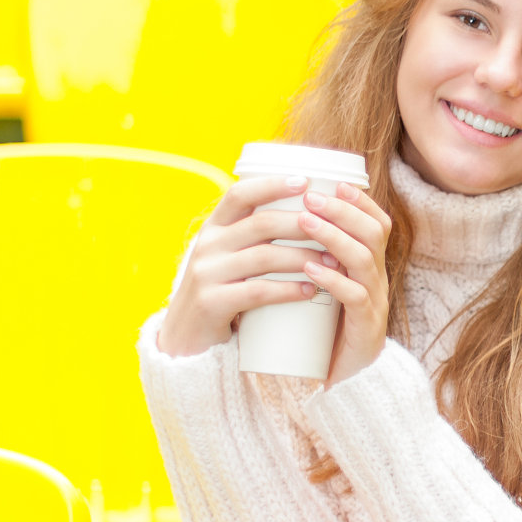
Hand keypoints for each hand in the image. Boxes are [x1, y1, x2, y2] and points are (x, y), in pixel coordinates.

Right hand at [159, 176, 324, 357]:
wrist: (184, 340)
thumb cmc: (220, 294)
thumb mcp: (229, 260)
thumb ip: (253, 240)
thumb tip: (304, 215)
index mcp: (213, 229)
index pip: (240, 194)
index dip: (271, 185)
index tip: (305, 181)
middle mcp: (207, 245)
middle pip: (262, 224)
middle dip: (304, 225)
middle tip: (337, 231)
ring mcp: (206, 273)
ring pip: (264, 256)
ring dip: (304, 258)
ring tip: (334, 263)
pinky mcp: (211, 303)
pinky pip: (257, 291)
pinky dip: (288, 289)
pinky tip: (311, 290)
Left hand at [298, 182, 393, 386]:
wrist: (340, 375)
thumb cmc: (325, 325)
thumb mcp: (323, 284)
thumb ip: (313, 256)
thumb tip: (276, 219)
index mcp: (368, 266)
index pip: (376, 224)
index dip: (360, 202)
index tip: (335, 184)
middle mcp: (377, 278)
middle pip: (373, 234)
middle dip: (342, 211)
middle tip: (311, 197)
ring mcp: (374, 302)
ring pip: (363, 259)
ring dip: (333, 236)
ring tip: (304, 222)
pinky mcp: (364, 327)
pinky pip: (354, 297)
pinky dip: (333, 280)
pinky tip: (312, 268)